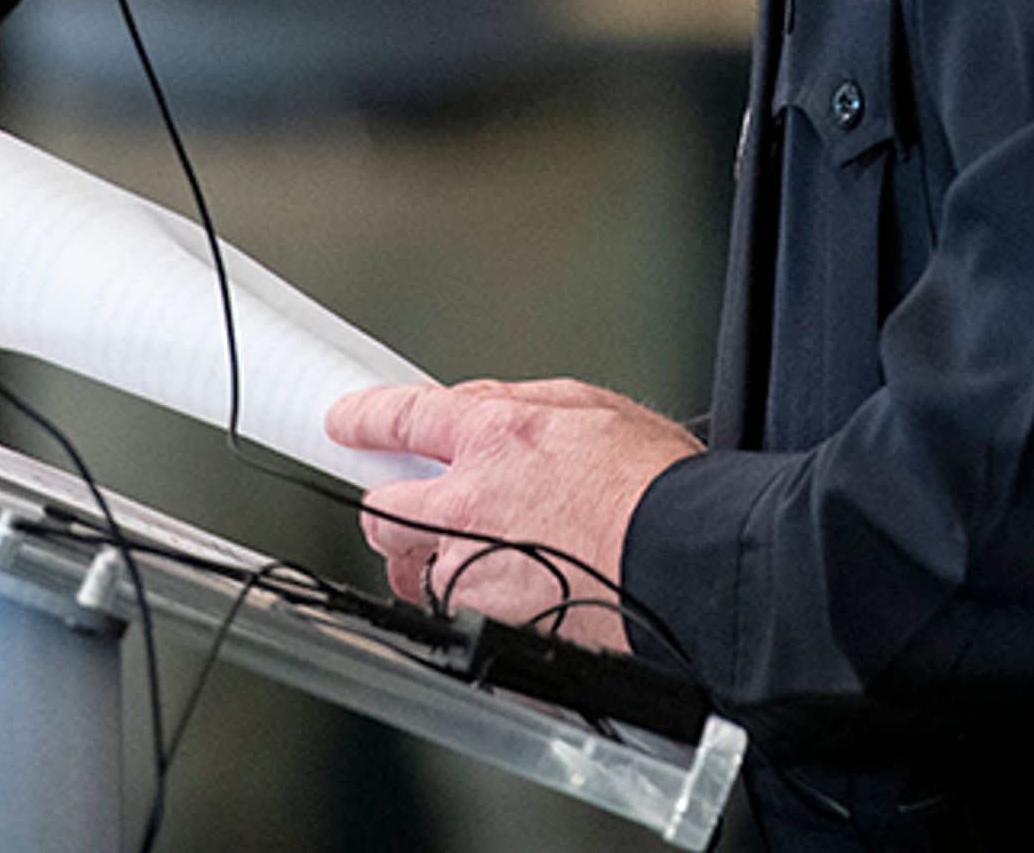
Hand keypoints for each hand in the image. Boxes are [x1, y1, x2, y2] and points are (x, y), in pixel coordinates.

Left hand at [328, 376, 699, 649]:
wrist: (687, 564)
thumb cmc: (659, 489)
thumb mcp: (599, 410)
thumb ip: (524, 405)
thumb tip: (477, 409)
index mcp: (496, 440)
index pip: (404, 419)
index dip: (366, 418)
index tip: (346, 422)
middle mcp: (468, 507)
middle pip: (385, 512)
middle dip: (398, 510)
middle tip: (435, 513)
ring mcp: (471, 575)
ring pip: (418, 576)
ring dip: (443, 568)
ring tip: (505, 564)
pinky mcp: (487, 628)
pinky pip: (457, 620)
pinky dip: (480, 611)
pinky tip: (527, 598)